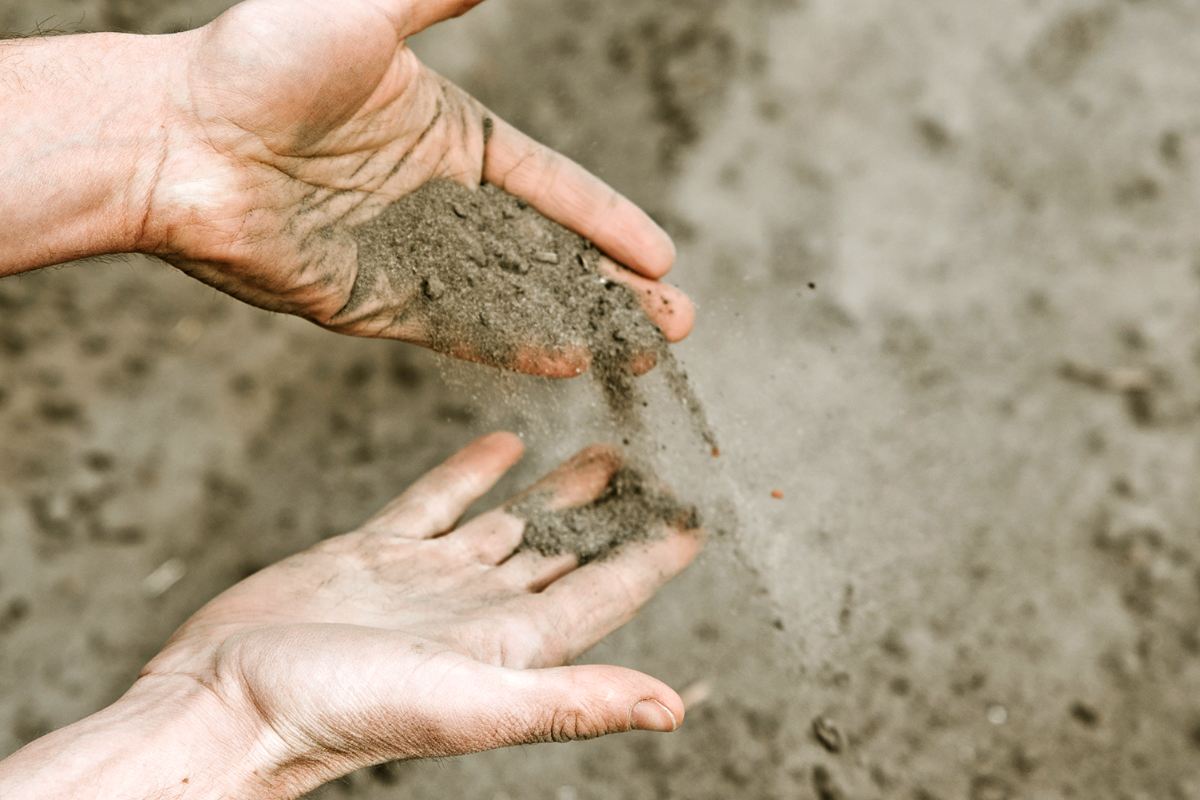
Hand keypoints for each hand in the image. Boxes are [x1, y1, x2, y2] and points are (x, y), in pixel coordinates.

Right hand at [130, 433, 697, 796]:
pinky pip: (440, 500)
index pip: (607, 592)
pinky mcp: (376, 551)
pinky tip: (507, 441)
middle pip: (569, 551)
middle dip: (619, 514)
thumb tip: (672, 708)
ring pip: (512, 521)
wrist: (229, 698)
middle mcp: (480, 609)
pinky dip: (474, 471)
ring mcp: (429, 578)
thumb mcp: (471, 703)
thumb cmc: (343, 713)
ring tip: (605, 451)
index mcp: (514, 645)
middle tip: (661, 465)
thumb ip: (571, 700)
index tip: (700, 514)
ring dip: (560, 490)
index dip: (656, 556)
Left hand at [138, 0, 693, 374]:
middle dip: (613, 289)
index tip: (661, 255)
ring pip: (512, 298)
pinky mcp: (368, 305)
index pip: (550, 188)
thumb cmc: (259, 63)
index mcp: (448, 136)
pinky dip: (511, 346)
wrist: (171, 138)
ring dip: (578, 325)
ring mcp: (404, 257)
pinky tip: (568, 361)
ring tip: (643, 352)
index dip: (607, 221)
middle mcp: (434, 201)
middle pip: (545, 253)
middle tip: (674, 323)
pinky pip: (456, 330)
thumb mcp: (368, 10)